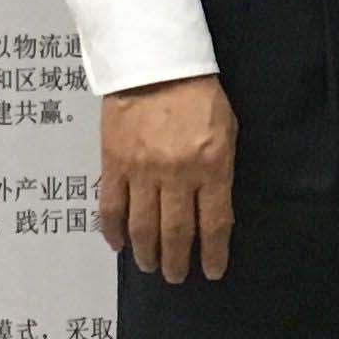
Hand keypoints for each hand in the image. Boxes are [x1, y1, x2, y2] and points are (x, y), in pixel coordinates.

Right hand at [99, 74, 236, 281]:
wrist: (155, 62)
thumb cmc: (198, 93)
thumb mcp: (226, 129)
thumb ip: (220, 170)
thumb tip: (212, 209)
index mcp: (212, 166)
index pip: (215, 223)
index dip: (214, 253)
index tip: (212, 271)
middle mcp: (177, 175)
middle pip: (177, 232)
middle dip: (177, 261)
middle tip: (176, 277)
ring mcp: (142, 171)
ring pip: (143, 226)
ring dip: (146, 252)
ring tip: (150, 266)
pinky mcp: (114, 163)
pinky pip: (111, 206)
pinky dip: (113, 230)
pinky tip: (117, 244)